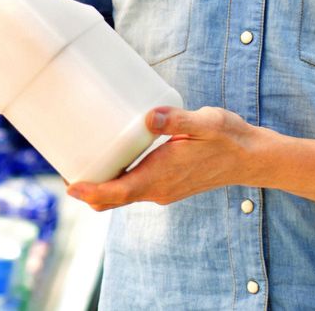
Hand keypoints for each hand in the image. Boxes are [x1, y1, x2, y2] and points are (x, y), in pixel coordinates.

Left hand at [66, 106, 265, 210]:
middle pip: (111, 199)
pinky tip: (111, 158)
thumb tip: (150, 116)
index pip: (117, 193)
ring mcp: (162, 189)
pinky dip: (115, 181)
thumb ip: (178, 120)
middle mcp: (157, 189)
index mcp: (160, 178)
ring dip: (99, 186)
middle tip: (63, 166)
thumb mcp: (205, 123)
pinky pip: (132, 188)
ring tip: (79, 160)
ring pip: (121, 195)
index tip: (69, 186)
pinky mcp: (166, 183)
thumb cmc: (228, 138)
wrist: (251, 158)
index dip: (90, 191)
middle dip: (86, 189)